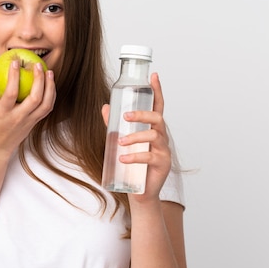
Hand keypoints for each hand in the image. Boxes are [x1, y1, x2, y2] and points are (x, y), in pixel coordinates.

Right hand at [0, 58, 55, 159]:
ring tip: (49, 72)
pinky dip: (51, 95)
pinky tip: (50, 84)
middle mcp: (18, 118)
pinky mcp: (35, 123)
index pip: (11, 93)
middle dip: (39, 80)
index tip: (15, 61)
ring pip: (45, 104)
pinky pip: (47, 108)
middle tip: (38, 65)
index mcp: (3, 112)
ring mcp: (29, 122)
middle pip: (34, 99)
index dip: (14, 77)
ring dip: (50, 87)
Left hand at [101, 73, 171, 202]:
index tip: (154, 75)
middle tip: (125, 116)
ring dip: (135, 137)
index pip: (158, 106)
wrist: (139, 192)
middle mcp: (161, 137)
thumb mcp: (121, 142)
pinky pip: (149, 157)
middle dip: (142, 114)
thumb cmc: (132, 164)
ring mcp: (164, 151)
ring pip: (154, 136)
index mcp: (152, 129)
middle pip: (158, 118)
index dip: (157, 91)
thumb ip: (113, 125)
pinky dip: (135, 156)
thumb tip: (105, 106)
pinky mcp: (162, 164)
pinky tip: (123, 158)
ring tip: (120, 143)